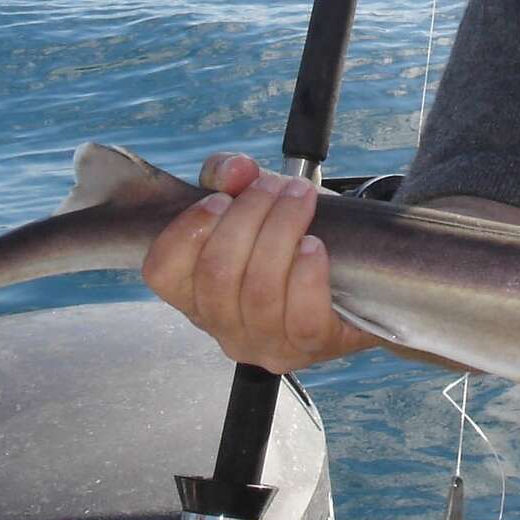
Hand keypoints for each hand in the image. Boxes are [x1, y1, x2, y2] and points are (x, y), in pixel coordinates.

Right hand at [142, 152, 376, 372]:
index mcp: (197, 297)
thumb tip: (235, 171)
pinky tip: (315, 246)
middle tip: (276, 186)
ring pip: (260, 291)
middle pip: (217, 274)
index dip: (186, 230)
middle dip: (248, 216)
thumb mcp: (256, 201)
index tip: (221, 198)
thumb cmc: (291, 241)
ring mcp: (267, 345)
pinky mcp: (312, 348)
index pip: (162, 273)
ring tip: (301, 199)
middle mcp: (224, 329)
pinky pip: (302, 316)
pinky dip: (308, 274)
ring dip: (281, 232)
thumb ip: (232, 176)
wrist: (357, 279)